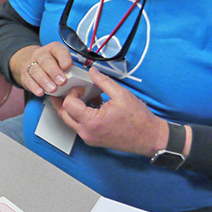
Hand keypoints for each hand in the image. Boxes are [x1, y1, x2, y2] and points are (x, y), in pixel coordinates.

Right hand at [10, 42, 73, 96]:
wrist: (33, 62)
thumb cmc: (54, 64)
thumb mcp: (63, 62)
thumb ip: (71, 70)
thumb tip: (81, 84)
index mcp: (53, 49)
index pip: (58, 50)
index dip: (63, 58)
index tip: (67, 66)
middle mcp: (41, 54)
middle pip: (46, 61)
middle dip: (54, 72)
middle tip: (62, 81)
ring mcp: (31, 63)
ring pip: (36, 71)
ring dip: (45, 81)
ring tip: (53, 89)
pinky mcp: (25, 75)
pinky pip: (28, 80)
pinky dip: (34, 87)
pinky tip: (40, 92)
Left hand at [51, 67, 173, 157]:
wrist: (149, 137)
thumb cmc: (138, 119)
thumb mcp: (121, 95)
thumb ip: (103, 82)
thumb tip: (92, 71)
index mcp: (92, 122)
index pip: (69, 105)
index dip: (72, 92)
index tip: (81, 87)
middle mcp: (86, 132)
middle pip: (63, 115)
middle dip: (62, 101)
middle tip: (64, 89)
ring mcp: (88, 138)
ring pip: (70, 121)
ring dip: (71, 108)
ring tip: (82, 96)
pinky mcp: (92, 139)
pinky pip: (79, 126)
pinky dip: (80, 115)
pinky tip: (92, 105)